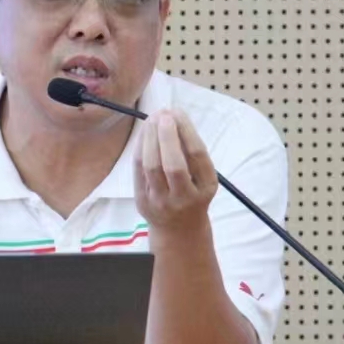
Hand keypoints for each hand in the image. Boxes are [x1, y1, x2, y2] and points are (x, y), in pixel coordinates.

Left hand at [134, 108, 217, 235]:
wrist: (179, 231)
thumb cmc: (193, 194)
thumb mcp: (203, 179)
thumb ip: (192, 154)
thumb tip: (175, 117)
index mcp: (206, 187)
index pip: (197, 155)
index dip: (186, 131)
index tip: (178, 113)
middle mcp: (184, 197)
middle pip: (173, 164)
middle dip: (167, 135)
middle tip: (163, 114)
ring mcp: (162, 201)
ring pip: (151, 167)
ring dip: (150, 139)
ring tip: (152, 120)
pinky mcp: (143, 201)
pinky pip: (138, 171)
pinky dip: (140, 149)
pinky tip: (143, 134)